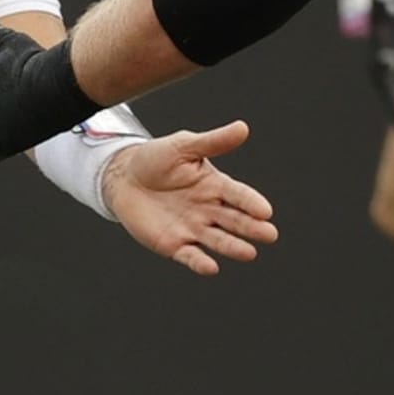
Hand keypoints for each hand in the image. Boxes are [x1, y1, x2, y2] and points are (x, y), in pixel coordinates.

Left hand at [102, 121, 277, 275]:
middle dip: (251, 227)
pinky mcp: (174, 244)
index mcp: (214, 184)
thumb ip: (213, 141)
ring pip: (218, 240)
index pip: (238, 194)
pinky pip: (190, 256)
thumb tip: (243, 127)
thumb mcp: (184, 145)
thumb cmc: (156, 158)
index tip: (266, 211)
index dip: (251, 202)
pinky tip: (211, 267)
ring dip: (233, 247)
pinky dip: (200, 262)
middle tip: (270, 234)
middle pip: (234, 220)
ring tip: (249, 253)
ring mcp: (192, 228)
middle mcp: (208, 209)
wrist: (124, 178)